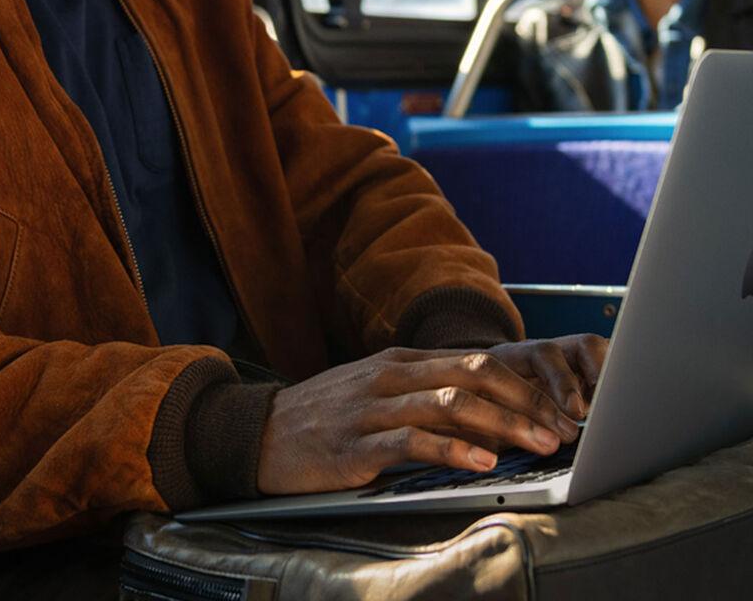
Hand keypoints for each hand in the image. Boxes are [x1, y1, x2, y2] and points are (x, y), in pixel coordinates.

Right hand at [256, 339, 600, 495]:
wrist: (259, 432)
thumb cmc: (326, 416)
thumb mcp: (377, 393)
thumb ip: (427, 397)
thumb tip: (490, 419)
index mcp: (402, 360)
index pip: (478, 362)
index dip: (526, 387)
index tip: (562, 412)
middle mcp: (393, 375)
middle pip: (475, 375)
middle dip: (527, 403)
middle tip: (564, 430)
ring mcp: (374, 406)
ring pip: (453, 404)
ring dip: (504, 426)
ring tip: (539, 446)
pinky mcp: (357, 444)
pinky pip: (414, 441)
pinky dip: (454, 450)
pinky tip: (482, 464)